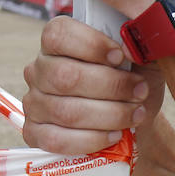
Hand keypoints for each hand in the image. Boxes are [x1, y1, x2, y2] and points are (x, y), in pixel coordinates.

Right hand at [22, 16, 164, 154]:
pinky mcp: (35, 133)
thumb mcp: (141, 52)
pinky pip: (56, 140)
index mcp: (57, 42)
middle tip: (140, 90)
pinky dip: (92, 139)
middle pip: (64, 76)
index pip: (58, 35)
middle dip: (110, 86)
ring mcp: (33, 103)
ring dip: (109, 115)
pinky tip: (115, 135)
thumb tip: (130, 47)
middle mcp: (39, 70)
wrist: (135, 112)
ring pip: (65, 111)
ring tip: (136, 113)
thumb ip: (136, 43)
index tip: (121, 57)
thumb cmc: (134, 76)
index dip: (91, 45)